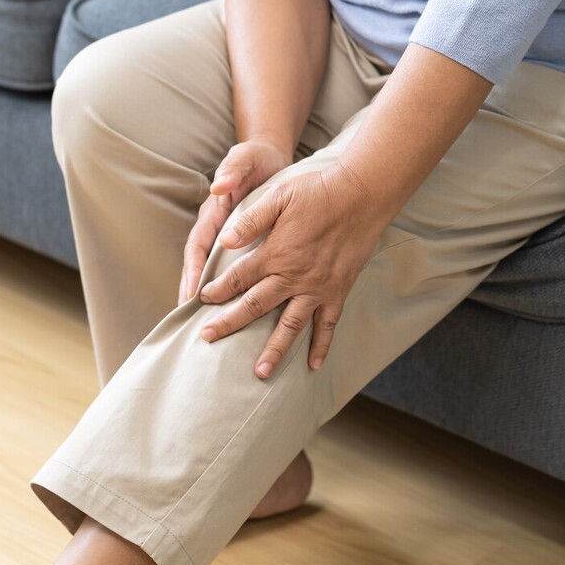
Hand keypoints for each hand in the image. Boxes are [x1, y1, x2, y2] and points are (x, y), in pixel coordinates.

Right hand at [179, 138, 290, 303]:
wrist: (269, 157)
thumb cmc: (254, 159)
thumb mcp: (244, 160)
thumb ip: (232, 171)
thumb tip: (219, 186)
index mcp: (214, 213)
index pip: (198, 245)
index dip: (193, 270)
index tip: (191, 293)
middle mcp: (218, 228)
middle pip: (200, 265)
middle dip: (194, 290)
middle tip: (191, 318)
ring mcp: (229, 236)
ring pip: (215, 270)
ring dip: (212, 294)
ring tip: (212, 321)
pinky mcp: (244, 241)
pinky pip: (235, 267)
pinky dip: (236, 287)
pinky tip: (242, 307)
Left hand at [198, 162, 388, 378]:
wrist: (362, 195)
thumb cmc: (318, 191)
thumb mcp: (279, 196)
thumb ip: (251, 220)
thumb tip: (224, 238)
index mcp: (276, 253)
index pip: (239, 278)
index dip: (218, 289)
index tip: (202, 299)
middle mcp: (294, 276)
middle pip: (256, 306)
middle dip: (230, 323)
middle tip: (209, 338)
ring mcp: (317, 288)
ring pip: (291, 326)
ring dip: (274, 350)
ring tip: (261, 373)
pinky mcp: (338, 291)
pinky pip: (328, 324)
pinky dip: (321, 345)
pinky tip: (312, 365)